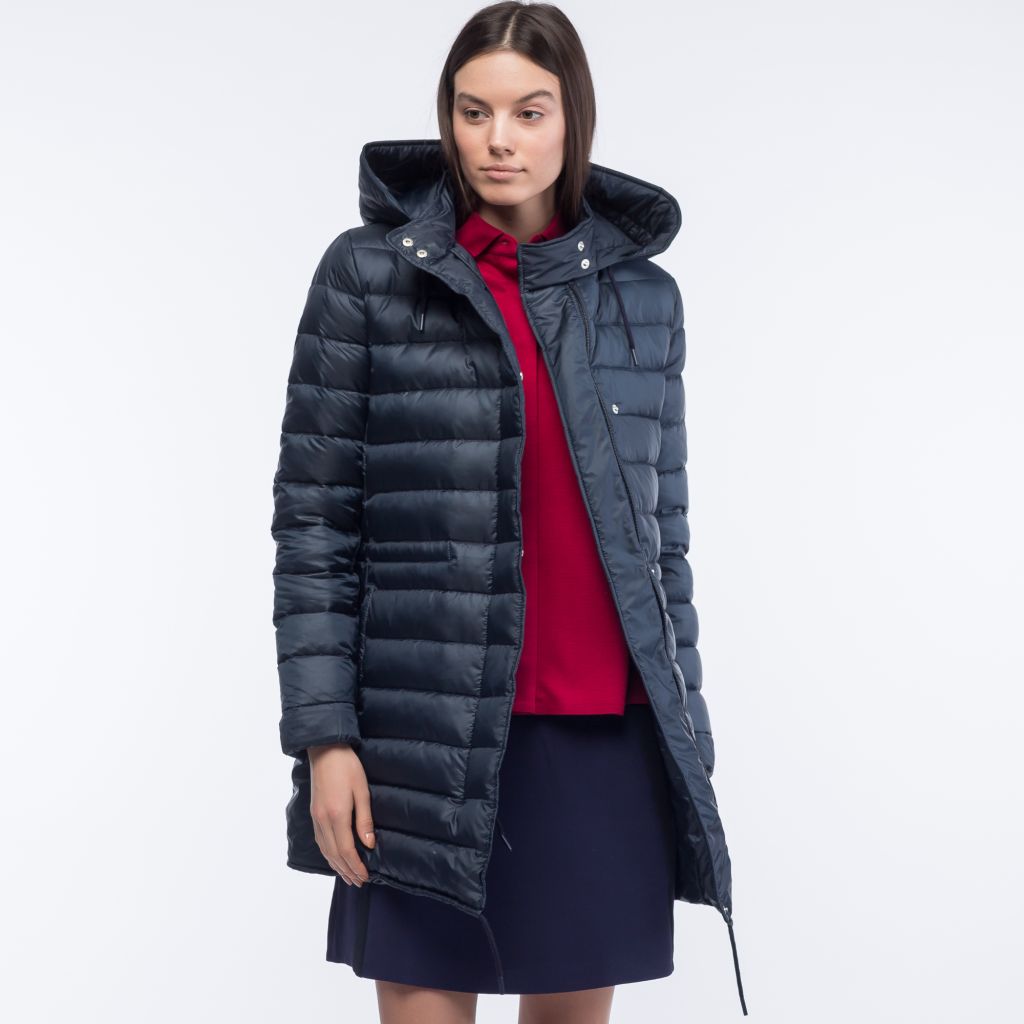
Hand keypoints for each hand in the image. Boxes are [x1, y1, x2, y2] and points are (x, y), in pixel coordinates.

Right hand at [308, 743, 375, 885]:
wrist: (325, 749)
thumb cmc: (347, 766)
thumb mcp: (362, 791)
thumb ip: (365, 819)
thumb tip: (369, 844)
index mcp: (336, 815)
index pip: (346, 850)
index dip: (356, 866)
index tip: (365, 877)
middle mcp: (323, 820)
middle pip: (334, 854)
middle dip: (346, 870)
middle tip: (358, 882)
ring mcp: (316, 817)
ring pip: (325, 850)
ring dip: (336, 865)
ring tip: (347, 876)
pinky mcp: (313, 813)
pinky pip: (319, 841)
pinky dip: (328, 854)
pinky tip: (334, 857)